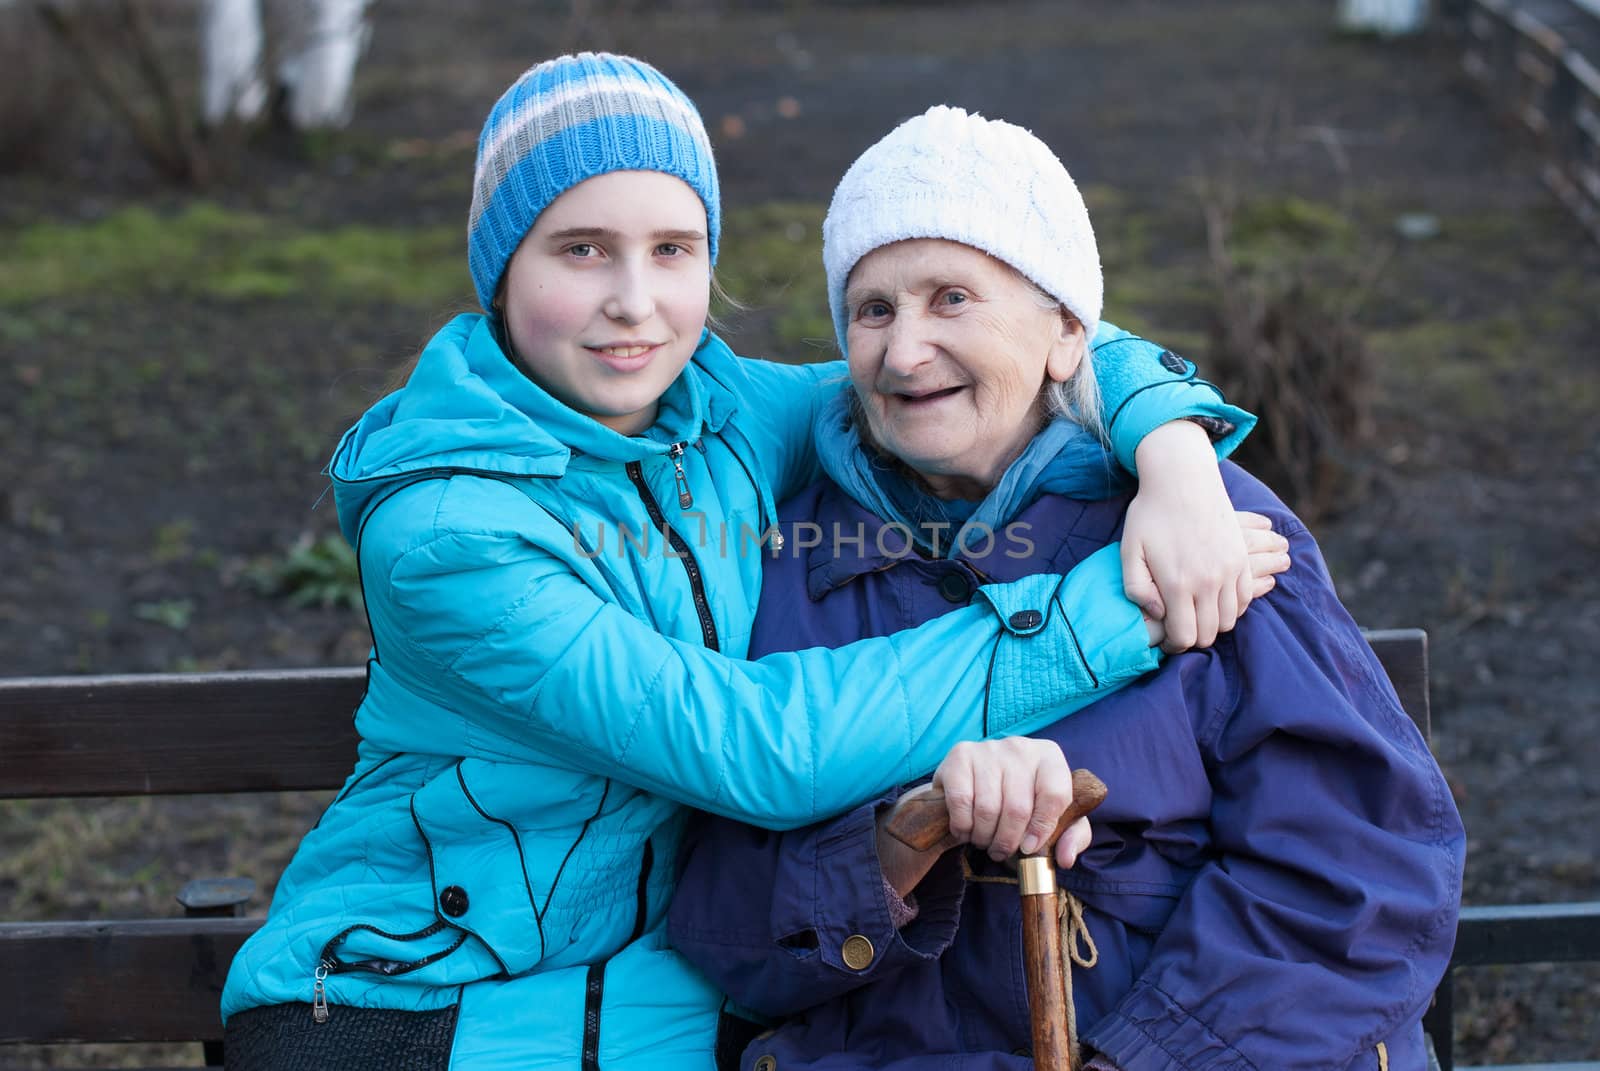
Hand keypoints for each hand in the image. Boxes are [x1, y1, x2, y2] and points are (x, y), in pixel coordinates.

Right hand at [877, 740, 1090, 896]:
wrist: (978, 777)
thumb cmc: (1023, 799)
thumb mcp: (1055, 816)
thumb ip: (1071, 837)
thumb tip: (1065, 858)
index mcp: (1049, 757)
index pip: (1055, 796)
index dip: (1042, 829)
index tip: (1029, 848)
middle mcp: (1020, 747)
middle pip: (1018, 808)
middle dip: (1008, 841)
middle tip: (1001, 852)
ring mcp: (989, 748)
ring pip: (988, 808)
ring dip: (984, 836)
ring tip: (984, 841)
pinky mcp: (960, 755)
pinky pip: (961, 801)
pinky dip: (962, 825)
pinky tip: (965, 830)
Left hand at [1125, 422, 1284, 651]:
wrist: (1183, 480)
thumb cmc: (1149, 514)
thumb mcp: (1129, 550)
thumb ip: (1137, 588)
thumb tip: (1159, 613)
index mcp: (1178, 583)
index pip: (1184, 637)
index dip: (1173, 645)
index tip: (1166, 640)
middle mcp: (1208, 581)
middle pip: (1210, 633)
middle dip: (1194, 638)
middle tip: (1180, 630)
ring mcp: (1229, 570)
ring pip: (1230, 619)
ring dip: (1214, 624)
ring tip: (1197, 615)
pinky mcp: (1241, 559)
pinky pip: (1245, 598)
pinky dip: (1233, 606)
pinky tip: (1215, 600)